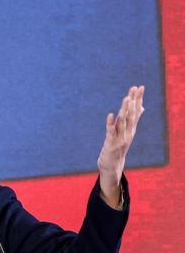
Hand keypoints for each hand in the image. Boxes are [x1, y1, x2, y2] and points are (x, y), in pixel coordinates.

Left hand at [96, 85, 144, 204]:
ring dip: (125, 110)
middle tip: (135, 88)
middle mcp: (128, 132)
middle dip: (133, 100)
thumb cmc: (118, 147)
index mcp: (131, 128)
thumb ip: (133, 119)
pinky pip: (111, 131)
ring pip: (123, 122)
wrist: (112, 166)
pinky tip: (110, 114)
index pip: (136, 110)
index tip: (140, 86)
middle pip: (131, 114)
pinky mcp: (111, 143)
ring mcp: (120, 138)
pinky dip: (111, 123)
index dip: (138, 98)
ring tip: (126, 98)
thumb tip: (141, 107)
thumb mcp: (127, 132)